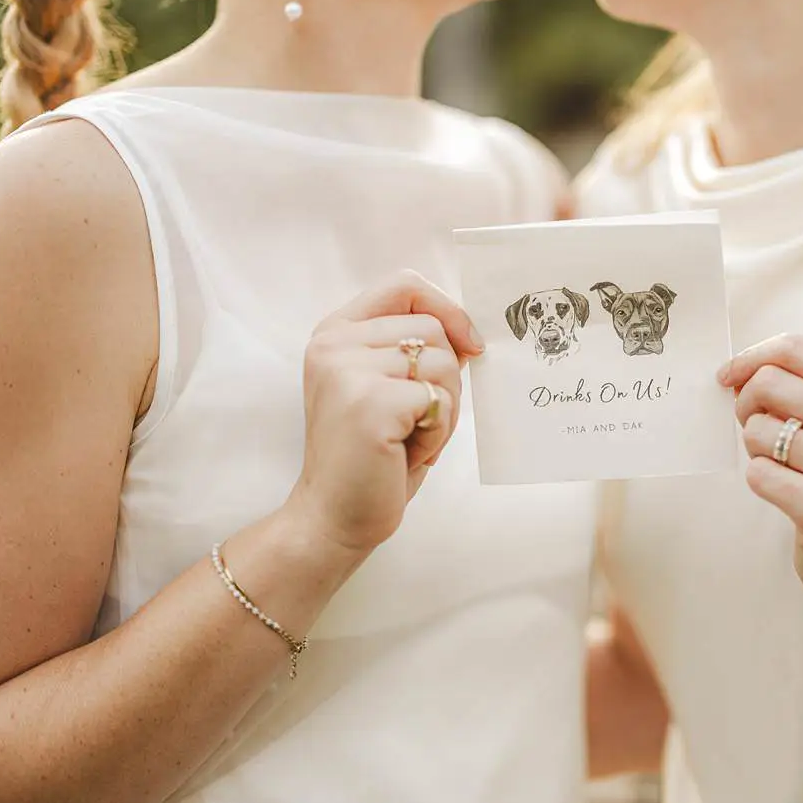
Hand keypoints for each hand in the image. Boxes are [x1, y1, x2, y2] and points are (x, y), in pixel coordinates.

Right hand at [284, 270, 484, 560]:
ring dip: (443, 408)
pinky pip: (439, 400)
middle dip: (447, 378)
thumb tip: (468, 332)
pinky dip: (438, 432)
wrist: (333, 516)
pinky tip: (408, 452)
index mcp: (336, 332)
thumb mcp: (388, 388)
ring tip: (410, 437)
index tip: (468, 343)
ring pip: (443, 363)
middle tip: (419, 420)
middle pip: (432, 328)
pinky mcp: (370, 403)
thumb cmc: (371, 455)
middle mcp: (334, 343)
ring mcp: (348, 371)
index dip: (446, 309)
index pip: (404, 285)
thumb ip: (415, 351)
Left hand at [719, 334, 802, 617]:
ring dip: (753, 448)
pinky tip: (782, 491)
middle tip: (754, 427)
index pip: (796, 349)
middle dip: (745, 403)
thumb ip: (799, 393)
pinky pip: (759, 474)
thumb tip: (735, 372)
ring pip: (758, 431)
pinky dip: (759, 479)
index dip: (750, 357)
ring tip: (779, 465)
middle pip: (770, 383)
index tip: (728, 376)